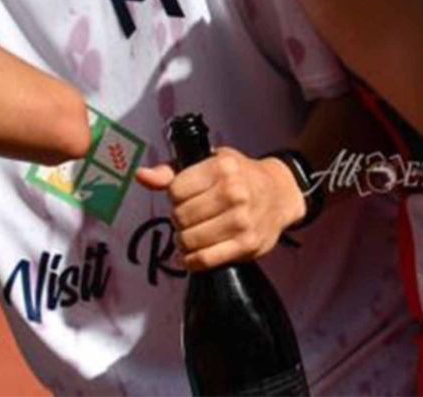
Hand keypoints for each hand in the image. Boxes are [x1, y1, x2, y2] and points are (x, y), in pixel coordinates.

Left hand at [136, 148, 305, 270]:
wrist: (280, 193)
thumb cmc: (241, 176)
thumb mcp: (209, 162)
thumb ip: (172, 171)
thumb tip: (142, 176)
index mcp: (222, 168)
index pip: (175, 191)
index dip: (174, 197)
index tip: (184, 197)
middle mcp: (233, 193)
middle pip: (180, 217)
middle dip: (179, 220)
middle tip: (190, 217)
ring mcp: (241, 220)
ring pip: (189, 240)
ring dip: (184, 241)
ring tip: (193, 234)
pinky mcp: (246, 245)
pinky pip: (204, 260)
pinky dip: (192, 261)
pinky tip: (193, 254)